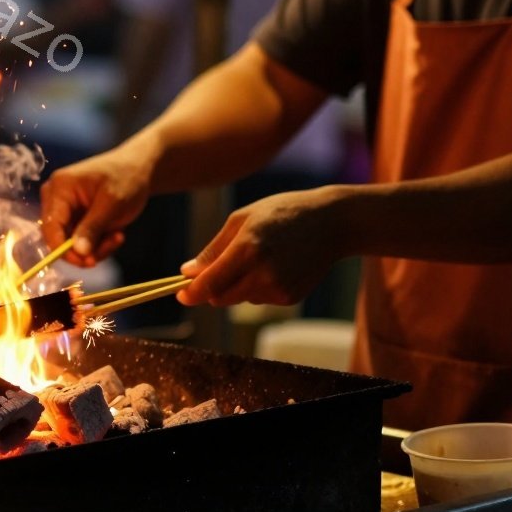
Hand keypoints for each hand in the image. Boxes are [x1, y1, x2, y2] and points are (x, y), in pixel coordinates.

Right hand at [39, 141, 156, 266]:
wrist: (138, 169)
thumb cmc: (126, 179)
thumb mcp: (112, 205)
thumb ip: (93, 228)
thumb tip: (78, 252)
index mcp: (60, 187)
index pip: (51, 226)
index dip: (64, 249)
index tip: (88, 263)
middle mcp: (55, 197)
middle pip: (59, 238)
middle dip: (86, 248)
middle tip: (114, 243)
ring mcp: (63, 208)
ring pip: (70, 244)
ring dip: (96, 247)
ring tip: (119, 236)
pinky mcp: (73, 217)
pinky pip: (79, 241)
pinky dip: (97, 244)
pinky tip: (115, 234)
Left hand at [178, 187, 339, 306]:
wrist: (331, 222)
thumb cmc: (282, 212)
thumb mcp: (243, 219)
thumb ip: (214, 249)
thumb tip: (187, 271)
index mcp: (247, 249)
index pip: (209, 284)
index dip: (191, 293)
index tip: (180, 294)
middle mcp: (262, 273)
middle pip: (221, 297)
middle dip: (212, 288)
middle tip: (217, 267)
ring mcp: (278, 288)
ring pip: (240, 298)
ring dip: (237, 285)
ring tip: (258, 256)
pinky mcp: (290, 298)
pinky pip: (260, 299)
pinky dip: (258, 286)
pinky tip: (275, 265)